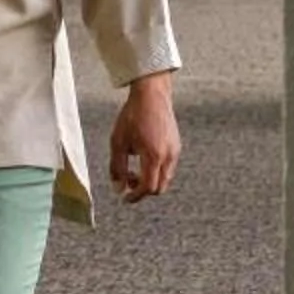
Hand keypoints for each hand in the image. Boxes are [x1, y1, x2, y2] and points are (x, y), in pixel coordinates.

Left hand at [107, 71, 179, 202]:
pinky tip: (143, 156)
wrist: (151, 95)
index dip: (135, 196)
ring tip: (135, 167)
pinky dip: (156, 170)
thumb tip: (118, 189)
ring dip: (150, 179)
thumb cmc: (132, 116)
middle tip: (128, 180)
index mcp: (153, 156)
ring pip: (165, 178)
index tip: (125, 198)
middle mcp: (168, 156)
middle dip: (143, 190)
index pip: (148, 188)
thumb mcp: (118, 142)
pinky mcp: (176, 145)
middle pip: (159, 188)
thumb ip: (117, 168)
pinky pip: (168, 167)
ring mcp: (175, 151)